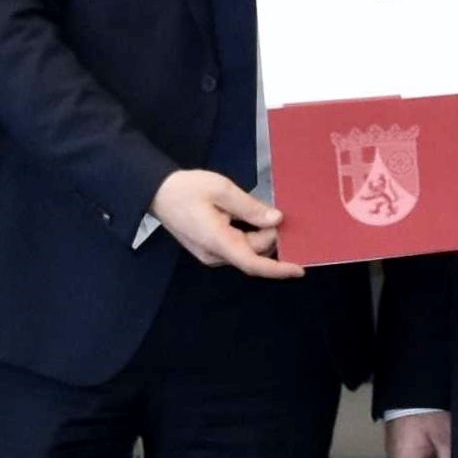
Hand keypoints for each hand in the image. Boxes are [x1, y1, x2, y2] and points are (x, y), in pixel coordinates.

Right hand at [149, 166, 302, 279]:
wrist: (157, 192)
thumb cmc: (186, 188)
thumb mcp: (221, 189)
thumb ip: (250, 207)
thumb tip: (276, 220)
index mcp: (217, 241)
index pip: (253, 263)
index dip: (278, 269)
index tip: (299, 269)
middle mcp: (215, 255)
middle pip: (253, 252)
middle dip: (269, 235)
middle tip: (273, 208)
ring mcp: (211, 255)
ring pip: (246, 250)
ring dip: (258, 234)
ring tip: (257, 209)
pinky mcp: (209, 250)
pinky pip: (236, 246)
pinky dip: (248, 235)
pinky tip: (247, 217)